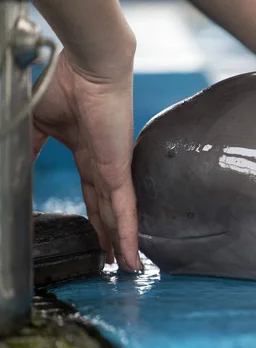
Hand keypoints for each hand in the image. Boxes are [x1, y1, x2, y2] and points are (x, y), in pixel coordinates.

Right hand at [32, 51, 142, 272]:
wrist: (85, 67)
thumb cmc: (62, 84)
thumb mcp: (37, 125)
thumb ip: (31, 149)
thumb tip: (18, 166)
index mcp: (86, 149)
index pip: (91, 191)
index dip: (93, 215)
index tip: (95, 234)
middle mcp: (104, 162)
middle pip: (106, 207)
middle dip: (108, 233)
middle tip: (111, 258)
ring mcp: (113, 166)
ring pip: (117, 213)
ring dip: (120, 240)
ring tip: (124, 265)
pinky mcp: (118, 168)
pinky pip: (123, 208)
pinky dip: (127, 233)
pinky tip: (130, 255)